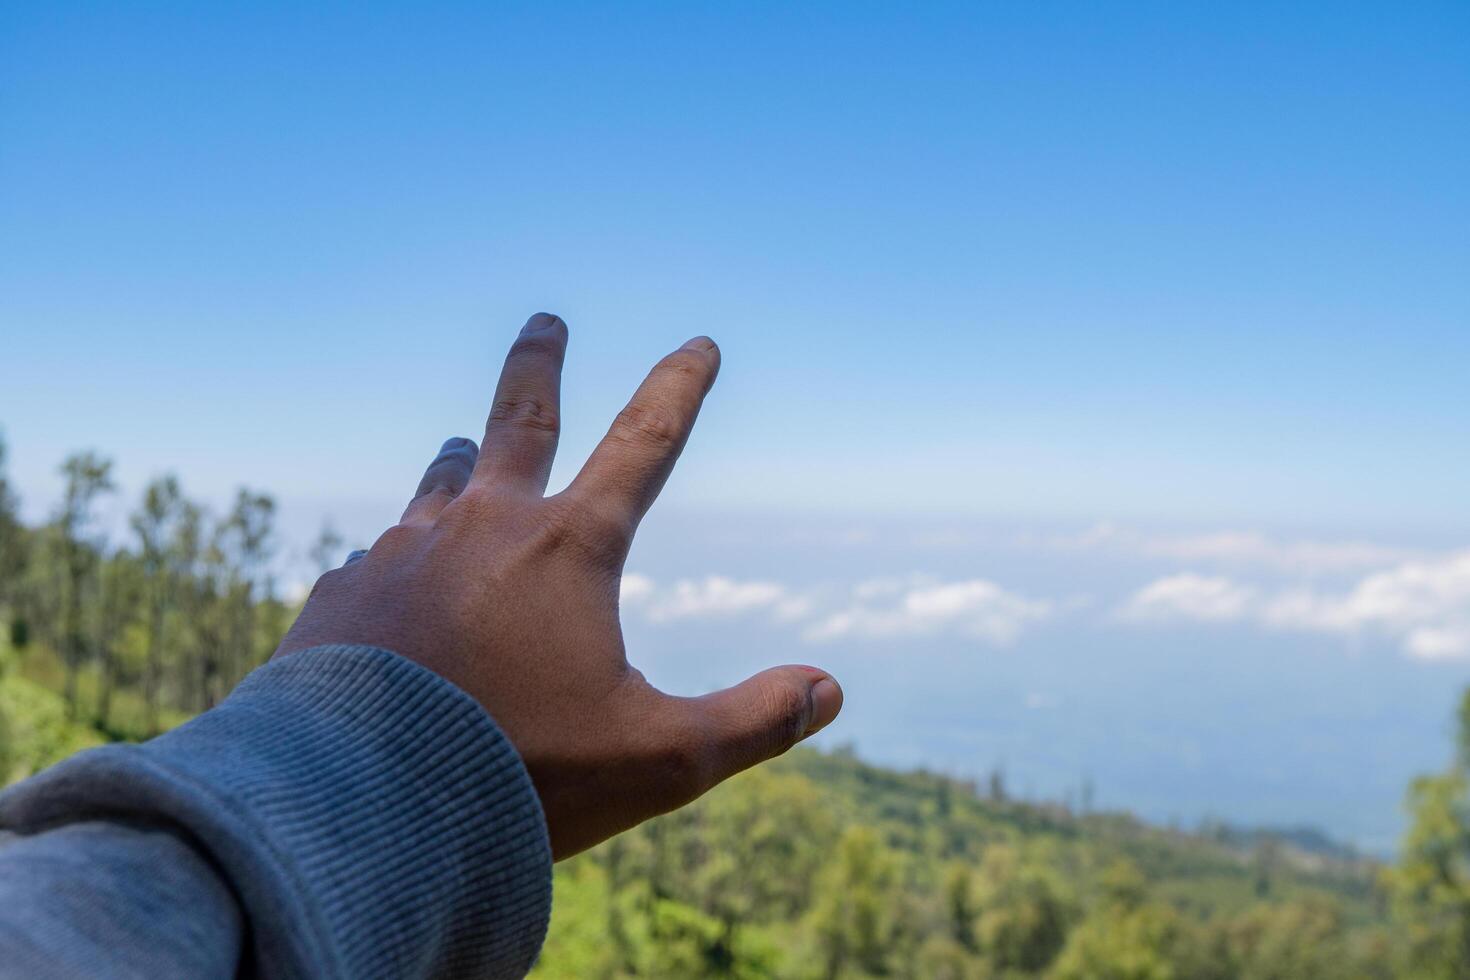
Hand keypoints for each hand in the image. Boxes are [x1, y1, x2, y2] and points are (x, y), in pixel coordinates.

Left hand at [275, 313, 841, 857]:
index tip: (700, 344)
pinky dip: (401, 568)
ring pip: (440, 485)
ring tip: (461, 450)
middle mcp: (482, 527)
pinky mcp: (340, 595)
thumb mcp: (658, 759)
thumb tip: (830, 691)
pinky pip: (377, 564)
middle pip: (520, 415)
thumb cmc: (521, 778)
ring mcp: (402, 554)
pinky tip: (393, 597)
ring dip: (462, 462)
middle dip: (541, 361)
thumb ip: (751, 721)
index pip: (645, 441)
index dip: (680, 386)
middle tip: (547, 321)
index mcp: (568, 546)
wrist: (356, 808)